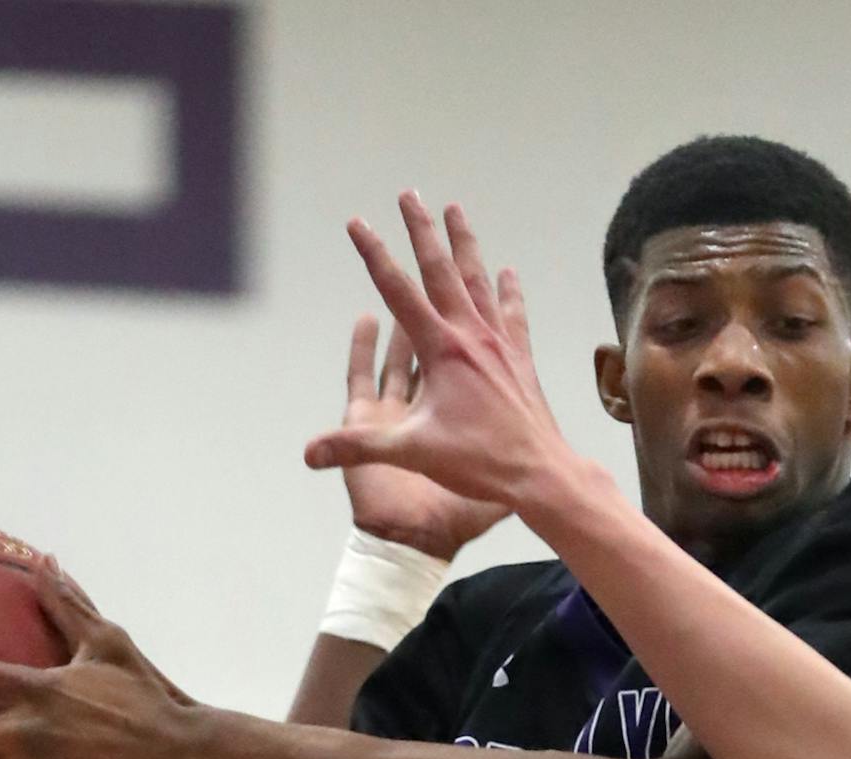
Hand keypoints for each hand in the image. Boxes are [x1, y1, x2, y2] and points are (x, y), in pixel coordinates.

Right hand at [303, 194, 580, 510]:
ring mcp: (499, 344)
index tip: (357, 222)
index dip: (374, 254)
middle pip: (441, 270)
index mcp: (442, 350)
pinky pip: (511, 313)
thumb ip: (358, 447)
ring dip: (465, 244)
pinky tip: (507, 272)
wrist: (541, 473)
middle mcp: (472, 336)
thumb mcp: (413, 453)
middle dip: (421, 230)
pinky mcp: (519, 358)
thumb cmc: (479, 463)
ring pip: (478, 281)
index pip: (398, 291)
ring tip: (456, 210)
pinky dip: (507, 289)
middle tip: (409, 194)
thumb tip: (309, 454)